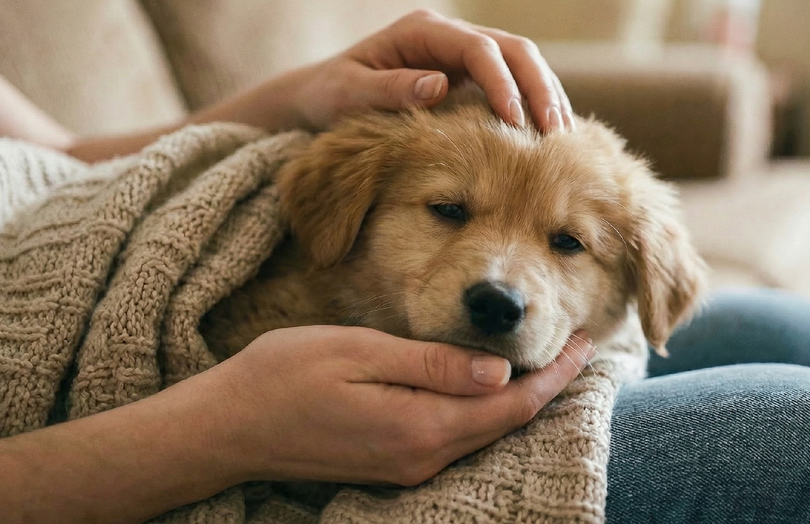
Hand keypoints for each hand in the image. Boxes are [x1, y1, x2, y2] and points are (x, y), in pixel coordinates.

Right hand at [204, 325, 594, 485]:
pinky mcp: (392, 465)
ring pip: (484, 434)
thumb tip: (500, 373)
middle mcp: (421, 459)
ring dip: (520, 400)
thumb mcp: (358, 354)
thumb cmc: (283, 378)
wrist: (225, 430)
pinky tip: (491, 386)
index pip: (511, 407)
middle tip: (578, 343)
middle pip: (506, 426)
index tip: (584, 340)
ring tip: (548, 360)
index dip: (554, 375)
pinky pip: (458, 438)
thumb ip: (431, 366)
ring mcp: (406, 468)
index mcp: (420, 429)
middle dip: (547, 386)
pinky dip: (487, 412)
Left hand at [284, 9, 574, 132]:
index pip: (479, 50)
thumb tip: (439, 86)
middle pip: (513, 50)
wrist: (323, 97)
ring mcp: (463, 55)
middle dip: (540, 88)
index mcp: (422, 31)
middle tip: (557, 133)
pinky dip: (534, 107)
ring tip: (565, 140)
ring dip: (546, 97)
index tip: (518, 124)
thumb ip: (391, 89)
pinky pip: (513, 84)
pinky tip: (550, 138)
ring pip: (522, 65)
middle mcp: (449, 36)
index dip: (503, 84)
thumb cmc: (331, 96)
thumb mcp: (349, 94)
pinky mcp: (470, 77)